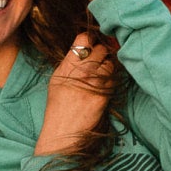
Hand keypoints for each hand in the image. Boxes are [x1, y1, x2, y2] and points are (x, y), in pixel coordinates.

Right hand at [35, 33, 114, 154]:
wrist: (63, 131)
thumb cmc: (58, 107)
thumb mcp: (56, 80)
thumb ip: (68, 63)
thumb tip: (83, 48)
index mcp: (66, 65)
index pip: (84, 39)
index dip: (90, 38)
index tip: (92, 42)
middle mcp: (80, 71)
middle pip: (101, 49)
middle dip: (102, 52)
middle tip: (99, 59)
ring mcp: (94, 82)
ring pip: (111, 63)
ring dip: (109, 65)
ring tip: (102, 73)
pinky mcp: (105, 94)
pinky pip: (114, 79)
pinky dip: (112, 79)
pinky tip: (105, 85)